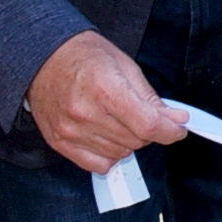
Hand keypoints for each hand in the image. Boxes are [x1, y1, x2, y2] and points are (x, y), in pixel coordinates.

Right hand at [28, 29, 191, 177]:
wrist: (43, 58)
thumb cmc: (85, 56)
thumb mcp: (125, 66)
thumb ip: (151, 98)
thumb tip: (176, 120)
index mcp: (105, 89)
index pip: (148, 125)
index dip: (170, 131)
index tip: (178, 129)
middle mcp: (85, 113)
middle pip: (136, 141)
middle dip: (148, 131)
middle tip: (141, 114)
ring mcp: (70, 130)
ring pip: (120, 154)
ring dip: (128, 142)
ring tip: (117, 119)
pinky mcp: (59, 142)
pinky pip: (97, 165)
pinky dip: (109, 155)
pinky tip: (106, 135)